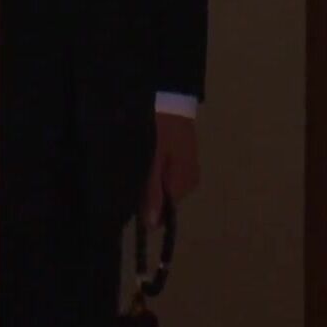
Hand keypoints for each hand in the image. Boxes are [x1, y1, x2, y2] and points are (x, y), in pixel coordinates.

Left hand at [142, 112, 199, 227]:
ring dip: (153, 178)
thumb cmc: (161, 131)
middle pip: (165, 200)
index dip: (146, 204)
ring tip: (144, 156)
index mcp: (183, 184)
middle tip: (139, 167)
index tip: (135, 189)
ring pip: (166, 186)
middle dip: (149, 190)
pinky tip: (153, 152)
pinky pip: (170, 174)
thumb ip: (152, 192)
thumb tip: (152, 226)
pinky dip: (159, 168)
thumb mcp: (152, 161)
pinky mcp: (187, 159)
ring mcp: (190, 170)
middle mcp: (191, 181)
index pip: (163, 213)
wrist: (173, 100)